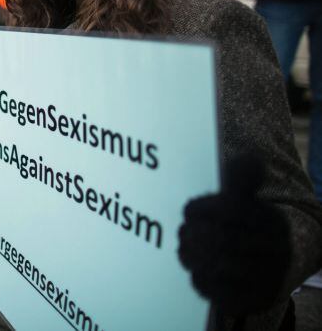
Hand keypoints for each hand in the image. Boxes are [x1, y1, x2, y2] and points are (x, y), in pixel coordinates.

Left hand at [178, 156, 290, 315]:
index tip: (189, 210)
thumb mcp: (246, 198)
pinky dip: (199, 277)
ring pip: (217, 266)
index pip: (229, 210)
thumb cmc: (248, 224)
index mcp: (272, 221)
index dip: (201, 209)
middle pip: (221, 240)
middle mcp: (275, 251)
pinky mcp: (252, 300)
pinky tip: (195, 267)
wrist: (272, 262)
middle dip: (193, 233)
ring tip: (185, 247)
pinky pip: (216, 291)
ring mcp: (266, 278)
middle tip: (183, 231)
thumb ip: (241, 178)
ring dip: (192, 255)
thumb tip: (250, 158)